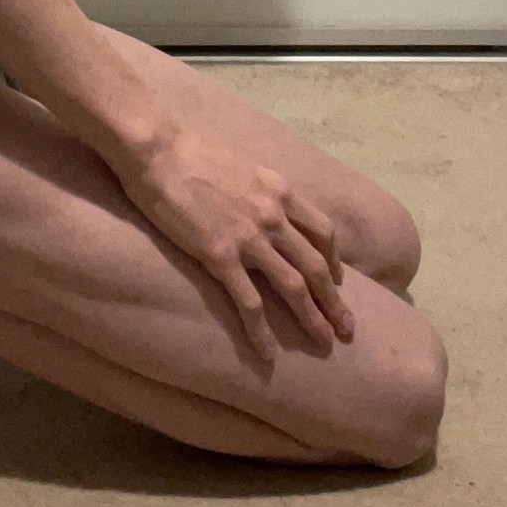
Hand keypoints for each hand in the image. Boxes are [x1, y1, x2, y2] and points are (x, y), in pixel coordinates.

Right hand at [114, 121, 355, 360]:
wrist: (159, 151)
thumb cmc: (191, 151)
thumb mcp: (242, 165)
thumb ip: (259, 188)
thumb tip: (262, 203)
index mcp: (280, 191)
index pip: (323, 231)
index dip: (334, 261)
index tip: (338, 281)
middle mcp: (273, 216)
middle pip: (316, 266)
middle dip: (336, 301)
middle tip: (348, 329)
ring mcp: (249, 238)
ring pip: (293, 286)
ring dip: (313, 318)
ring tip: (325, 344)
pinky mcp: (220, 256)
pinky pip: (249, 302)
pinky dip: (262, 332)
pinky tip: (268, 354)